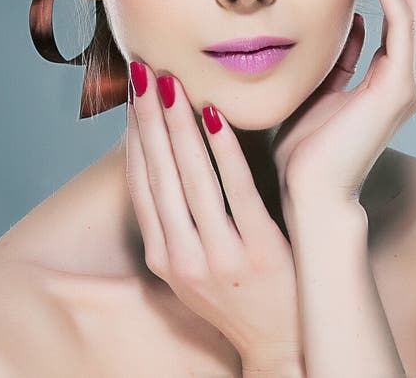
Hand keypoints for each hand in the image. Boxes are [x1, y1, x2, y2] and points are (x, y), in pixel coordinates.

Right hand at [126, 61, 302, 367]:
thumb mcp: (192, 263)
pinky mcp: (260, 251)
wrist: (283, 344)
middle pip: (159, 174)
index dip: (133, 134)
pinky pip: (238, 190)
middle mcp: (183, 258)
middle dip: (148, 118)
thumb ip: (177, 217)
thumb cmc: (238, 292)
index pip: (140, 183)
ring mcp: (220, 257)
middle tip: (144, 70)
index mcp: (163, 257)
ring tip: (172, 82)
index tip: (132, 93)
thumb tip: (163, 155)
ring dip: (178, 125)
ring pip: (192, 178)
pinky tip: (216, 115)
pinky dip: (225, 150)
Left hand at [272, 0, 415, 208]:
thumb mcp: (321, 85)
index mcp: (395, 73)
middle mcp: (412, 73)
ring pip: (415, 0)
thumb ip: (342, 54)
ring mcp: (411, 79)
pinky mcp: (399, 86)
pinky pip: (401, 21)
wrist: (307, 194)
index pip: (403, 5)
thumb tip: (351, 21)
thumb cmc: (305, 147)